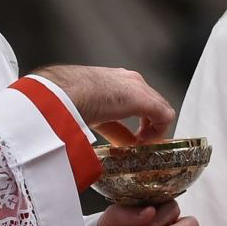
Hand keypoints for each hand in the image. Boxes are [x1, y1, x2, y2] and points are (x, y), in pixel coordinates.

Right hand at [32, 65, 174, 142]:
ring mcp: (138, 88)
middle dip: (150, 125)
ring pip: (161, 109)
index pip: (138, 101)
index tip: (136, 138)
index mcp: (116, 81)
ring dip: (155, 129)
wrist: (62, 93)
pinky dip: (158, 132)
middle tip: (142, 143)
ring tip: (144, 144)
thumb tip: (118, 144)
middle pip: (154, 104)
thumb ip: (110, 128)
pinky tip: (145, 142)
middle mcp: (130, 81)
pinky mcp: (143, 99)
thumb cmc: (66, 100)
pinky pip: (164, 116)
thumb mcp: (91, 115)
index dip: (141, 122)